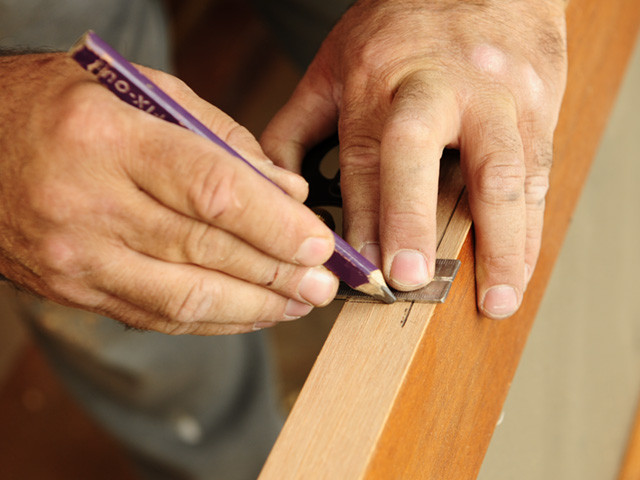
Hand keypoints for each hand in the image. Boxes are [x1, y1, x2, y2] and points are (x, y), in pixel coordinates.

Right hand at [0, 53, 337, 333]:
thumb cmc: (60, 107)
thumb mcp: (139, 91)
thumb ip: (219, 137)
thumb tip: (285, 189)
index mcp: (108, 140)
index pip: (212, 191)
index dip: (275, 224)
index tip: (318, 243)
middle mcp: (88, 206)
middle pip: (207, 251)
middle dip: (278, 273)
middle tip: (325, 282)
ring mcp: (76, 258)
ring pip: (186, 298)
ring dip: (254, 307)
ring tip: (300, 304)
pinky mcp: (72, 290)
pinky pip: (157, 316)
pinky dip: (213, 319)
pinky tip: (251, 313)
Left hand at [261, 0, 566, 318]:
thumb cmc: (406, 27)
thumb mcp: (335, 63)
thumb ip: (299, 125)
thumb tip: (275, 188)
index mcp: (377, 79)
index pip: (363, 157)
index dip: (362, 217)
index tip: (362, 270)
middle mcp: (435, 87)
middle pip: (419, 152)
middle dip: (413, 217)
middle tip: (412, 278)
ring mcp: (492, 96)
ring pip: (499, 171)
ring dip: (499, 241)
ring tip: (493, 299)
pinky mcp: (537, 106)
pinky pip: (537, 173)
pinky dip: (530, 227)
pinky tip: (520, 267)